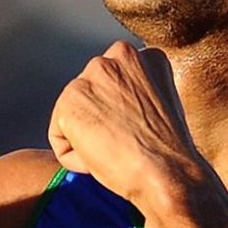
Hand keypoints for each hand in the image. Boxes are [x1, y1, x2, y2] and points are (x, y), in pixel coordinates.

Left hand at [48, 40, 209, 213]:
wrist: (167, 173)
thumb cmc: (168, 151)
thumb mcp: (161, 104)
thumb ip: (136, 92)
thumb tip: (116, 106)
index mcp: (141, 55)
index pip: (111, 85)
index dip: (122, 117)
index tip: (136, 132)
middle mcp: (115, 56)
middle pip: (89, 97)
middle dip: (100, 123)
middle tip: (125, 143)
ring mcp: (90, 77)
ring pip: (73, 117)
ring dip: (88, 141)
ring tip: (116, 151)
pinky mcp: (69, 103)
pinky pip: (59, 139)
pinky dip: (75, 158)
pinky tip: (100, 159)